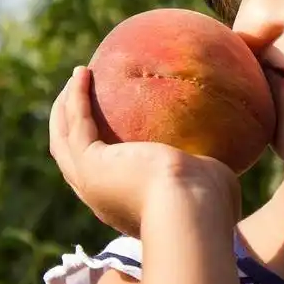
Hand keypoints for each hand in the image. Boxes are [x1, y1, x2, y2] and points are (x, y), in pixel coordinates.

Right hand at [49, 66, 241, 237]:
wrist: (193, 211)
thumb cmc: (211, 204)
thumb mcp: (211, 182)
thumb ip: (207, 169)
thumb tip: (220, 154)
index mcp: (128, 208)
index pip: (106, 180)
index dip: (102, 154)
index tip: (110, 131)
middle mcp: (103, 199)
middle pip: (72, 161)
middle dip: (71, 129)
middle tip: (79, 99)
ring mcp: (91, 183)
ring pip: (64, 142)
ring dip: (65, 109)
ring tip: (76, 79)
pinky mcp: (90, 164)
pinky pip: (77, 123)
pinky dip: (76, 98)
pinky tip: (83, 72)